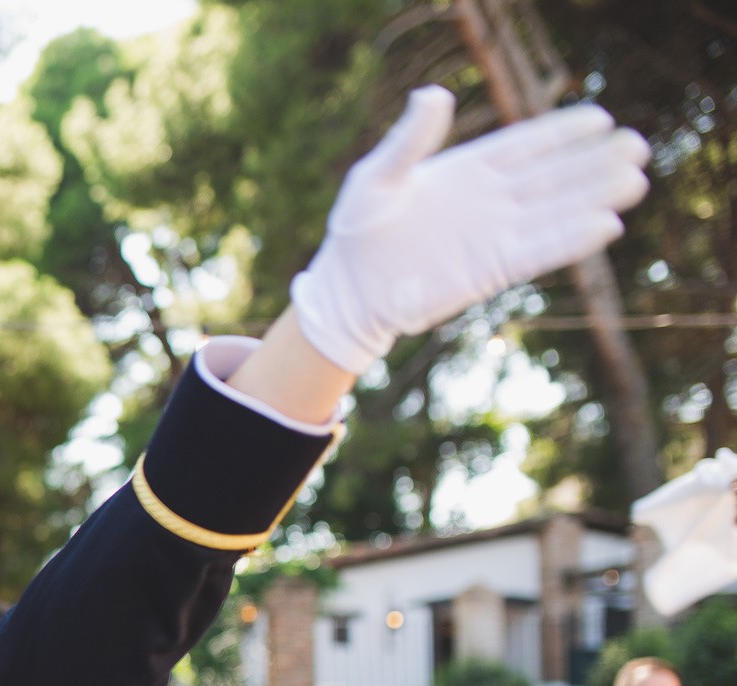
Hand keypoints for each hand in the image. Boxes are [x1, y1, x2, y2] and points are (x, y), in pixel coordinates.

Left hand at [291, 86, 648, 374]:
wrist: (348, 290)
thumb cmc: (357, 230)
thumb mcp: (376, 178)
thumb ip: (409, 140)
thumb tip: (434, 94)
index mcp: (468, 170)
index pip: (525, 145)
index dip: (562, 133)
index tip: (601, 118)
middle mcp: (490, 200)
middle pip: (552, 176)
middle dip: (593, 162)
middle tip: (637, 147)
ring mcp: (494, 235)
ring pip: (554, 213)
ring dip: (593, 199)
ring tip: (635, 182)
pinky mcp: (491, 270)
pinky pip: (538, 253)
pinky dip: (569, 241)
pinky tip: (605, 227)